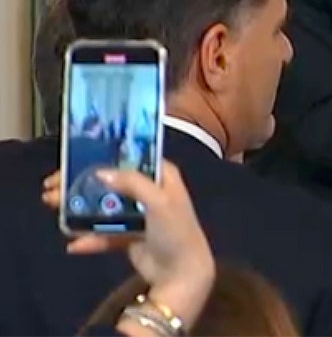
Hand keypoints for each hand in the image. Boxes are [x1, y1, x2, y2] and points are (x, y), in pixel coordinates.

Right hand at [42, 161, 214, 329]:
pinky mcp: (130, 238)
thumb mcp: (159, 201)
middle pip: (111, 183)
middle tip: (53, 186)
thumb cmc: (175, 231)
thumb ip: (132, 183)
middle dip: (82, 184)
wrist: (181, 273)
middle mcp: (151, 193)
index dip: (105, 156)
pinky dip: (90, 238)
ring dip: (79, 208)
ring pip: (103, 207)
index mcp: (163, 178)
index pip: (131, 159)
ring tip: (52, 206)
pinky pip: (105, 234)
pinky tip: (75, 244)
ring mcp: (139, 216)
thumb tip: (101, 172)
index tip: (75, 158)